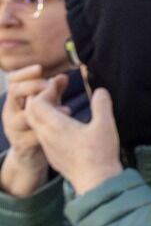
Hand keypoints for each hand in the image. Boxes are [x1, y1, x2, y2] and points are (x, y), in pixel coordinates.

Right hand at [1, 65, 51, 195]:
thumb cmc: (39, 126)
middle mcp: (9, 112)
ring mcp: (13, 129)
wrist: (30, 157)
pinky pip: (31, 137)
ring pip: (22, 116)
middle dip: (33, 86)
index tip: (40, 68)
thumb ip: (53, 92)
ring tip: (66, 109)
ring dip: (43, 110)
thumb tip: (63, 76)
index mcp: (14, 101)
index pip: (12, 81)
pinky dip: (47, 132)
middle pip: (14, 92)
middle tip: (51, 87)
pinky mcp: (21, 145)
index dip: (24, 73)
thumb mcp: (46, 107)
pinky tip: (62, 128)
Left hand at [26, 85, 121, 195]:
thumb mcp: (105, 125)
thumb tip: (100, 91)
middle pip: (31, 113)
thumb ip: (102, 104)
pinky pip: (43, 137)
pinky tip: (65, 130)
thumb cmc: (99, 154)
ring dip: (44, 115)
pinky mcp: (53, 157)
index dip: (45, 92)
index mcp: (56, 125)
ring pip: (36, 125)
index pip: (36, 102)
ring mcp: (48, 147)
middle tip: (56, 95)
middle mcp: (46, 135)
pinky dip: (48, 128)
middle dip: (40, 100)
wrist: (96, 182)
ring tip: (61, 111)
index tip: (58, 87)